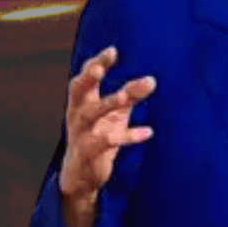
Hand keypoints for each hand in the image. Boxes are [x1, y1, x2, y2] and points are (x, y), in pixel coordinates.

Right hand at [59, 46, 155, 226]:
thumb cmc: (97, 138)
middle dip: (89, 77)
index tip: (112, 50)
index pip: (84, 79)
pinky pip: (105, 142)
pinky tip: (148, 131)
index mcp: (82, 103)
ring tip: (130, 95)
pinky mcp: (87, 153)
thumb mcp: (113, 116)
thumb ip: (127, 97)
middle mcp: (77, 115)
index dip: (96, 63)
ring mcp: (80, 134)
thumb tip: (150, 80)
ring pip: (90, 114)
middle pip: (78, 91)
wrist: (80, 176)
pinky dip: (126, 136)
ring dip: (110, 102)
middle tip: (101, 67)